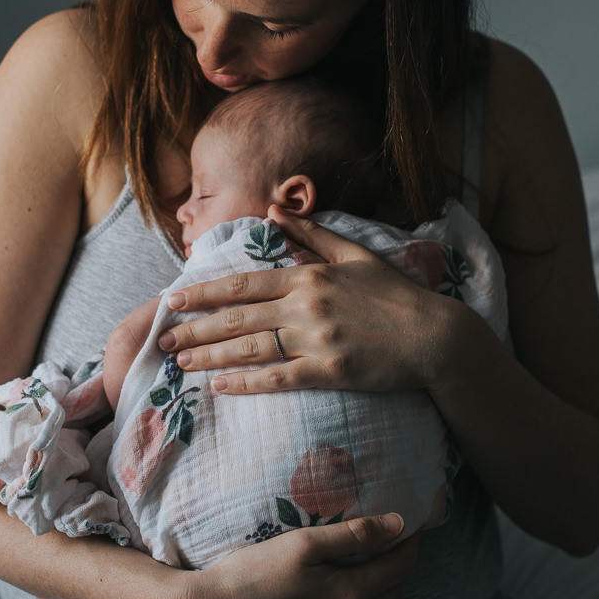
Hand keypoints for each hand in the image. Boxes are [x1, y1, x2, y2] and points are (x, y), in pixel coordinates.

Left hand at [159, 207, 455, 394]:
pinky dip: (247, 383)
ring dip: (211, 355)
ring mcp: (318, 340)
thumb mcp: (355, 255)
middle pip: (237, 317)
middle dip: (196, 328)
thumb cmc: (395, 295)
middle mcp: (306, 306)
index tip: (173, 300)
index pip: (243, 285)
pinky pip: (279, 379)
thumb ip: (311, 234)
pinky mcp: (331, 372)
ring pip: (251, 348)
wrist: (435, 336)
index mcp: (308, 277)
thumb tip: (275, 211)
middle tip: (163, 338)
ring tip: (181, 362)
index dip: (203, 293)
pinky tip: (220, 387)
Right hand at [175, 513, 418, 598]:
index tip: (407, 525)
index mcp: (350, 595)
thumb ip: (354, 534)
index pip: (399, 568)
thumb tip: (397, 525)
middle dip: (394, 568)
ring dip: (368, 593)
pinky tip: (318, 598)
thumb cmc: (254, 572)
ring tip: (350, 568)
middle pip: (389, 596)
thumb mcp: (303, 543)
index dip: (408, 544)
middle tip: (384, 544)